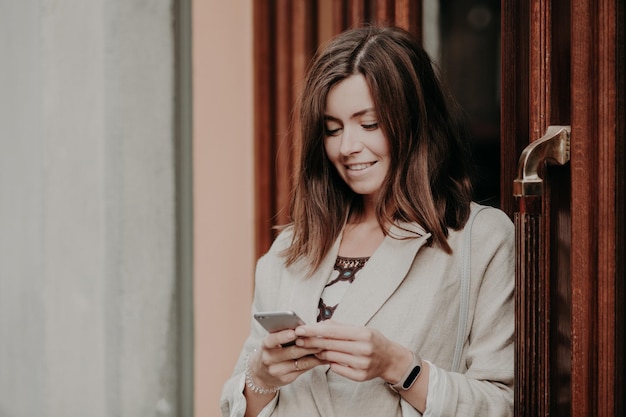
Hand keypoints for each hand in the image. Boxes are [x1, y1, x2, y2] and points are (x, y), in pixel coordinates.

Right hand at [248, 328, 325, 388]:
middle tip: (320, 338)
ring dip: (315, 354)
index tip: (294, 332)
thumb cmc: (271, 351)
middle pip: (291, 352)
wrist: (261, 373)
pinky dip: (315, 363)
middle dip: (308, 344)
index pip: (272, 340)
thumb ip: (283, 335)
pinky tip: (323, 358)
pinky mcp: (286, 379)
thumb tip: (303, 327)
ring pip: (301, 362)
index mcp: (265, 346)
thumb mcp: (272, 342)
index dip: (283, 336)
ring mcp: (277, 371)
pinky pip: (304, 370)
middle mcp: (269, 359)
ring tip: (326, 347)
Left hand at [294, 320, 412, 383]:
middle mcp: (364, 349)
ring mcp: (362, 364)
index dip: (314, 330)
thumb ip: (339, 326)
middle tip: (298, 339)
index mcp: (363, 334)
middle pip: (329, 344)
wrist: (390, 359)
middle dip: (311, 341)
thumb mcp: (361, 328)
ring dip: (319, 352)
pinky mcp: (360, 376)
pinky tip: (327, 357)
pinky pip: (337, 368)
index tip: (300, 329)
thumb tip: (318, 324)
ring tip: (312, 347)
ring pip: (331, 357)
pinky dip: (330, 362)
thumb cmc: (373, 340)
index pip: (332, 331)